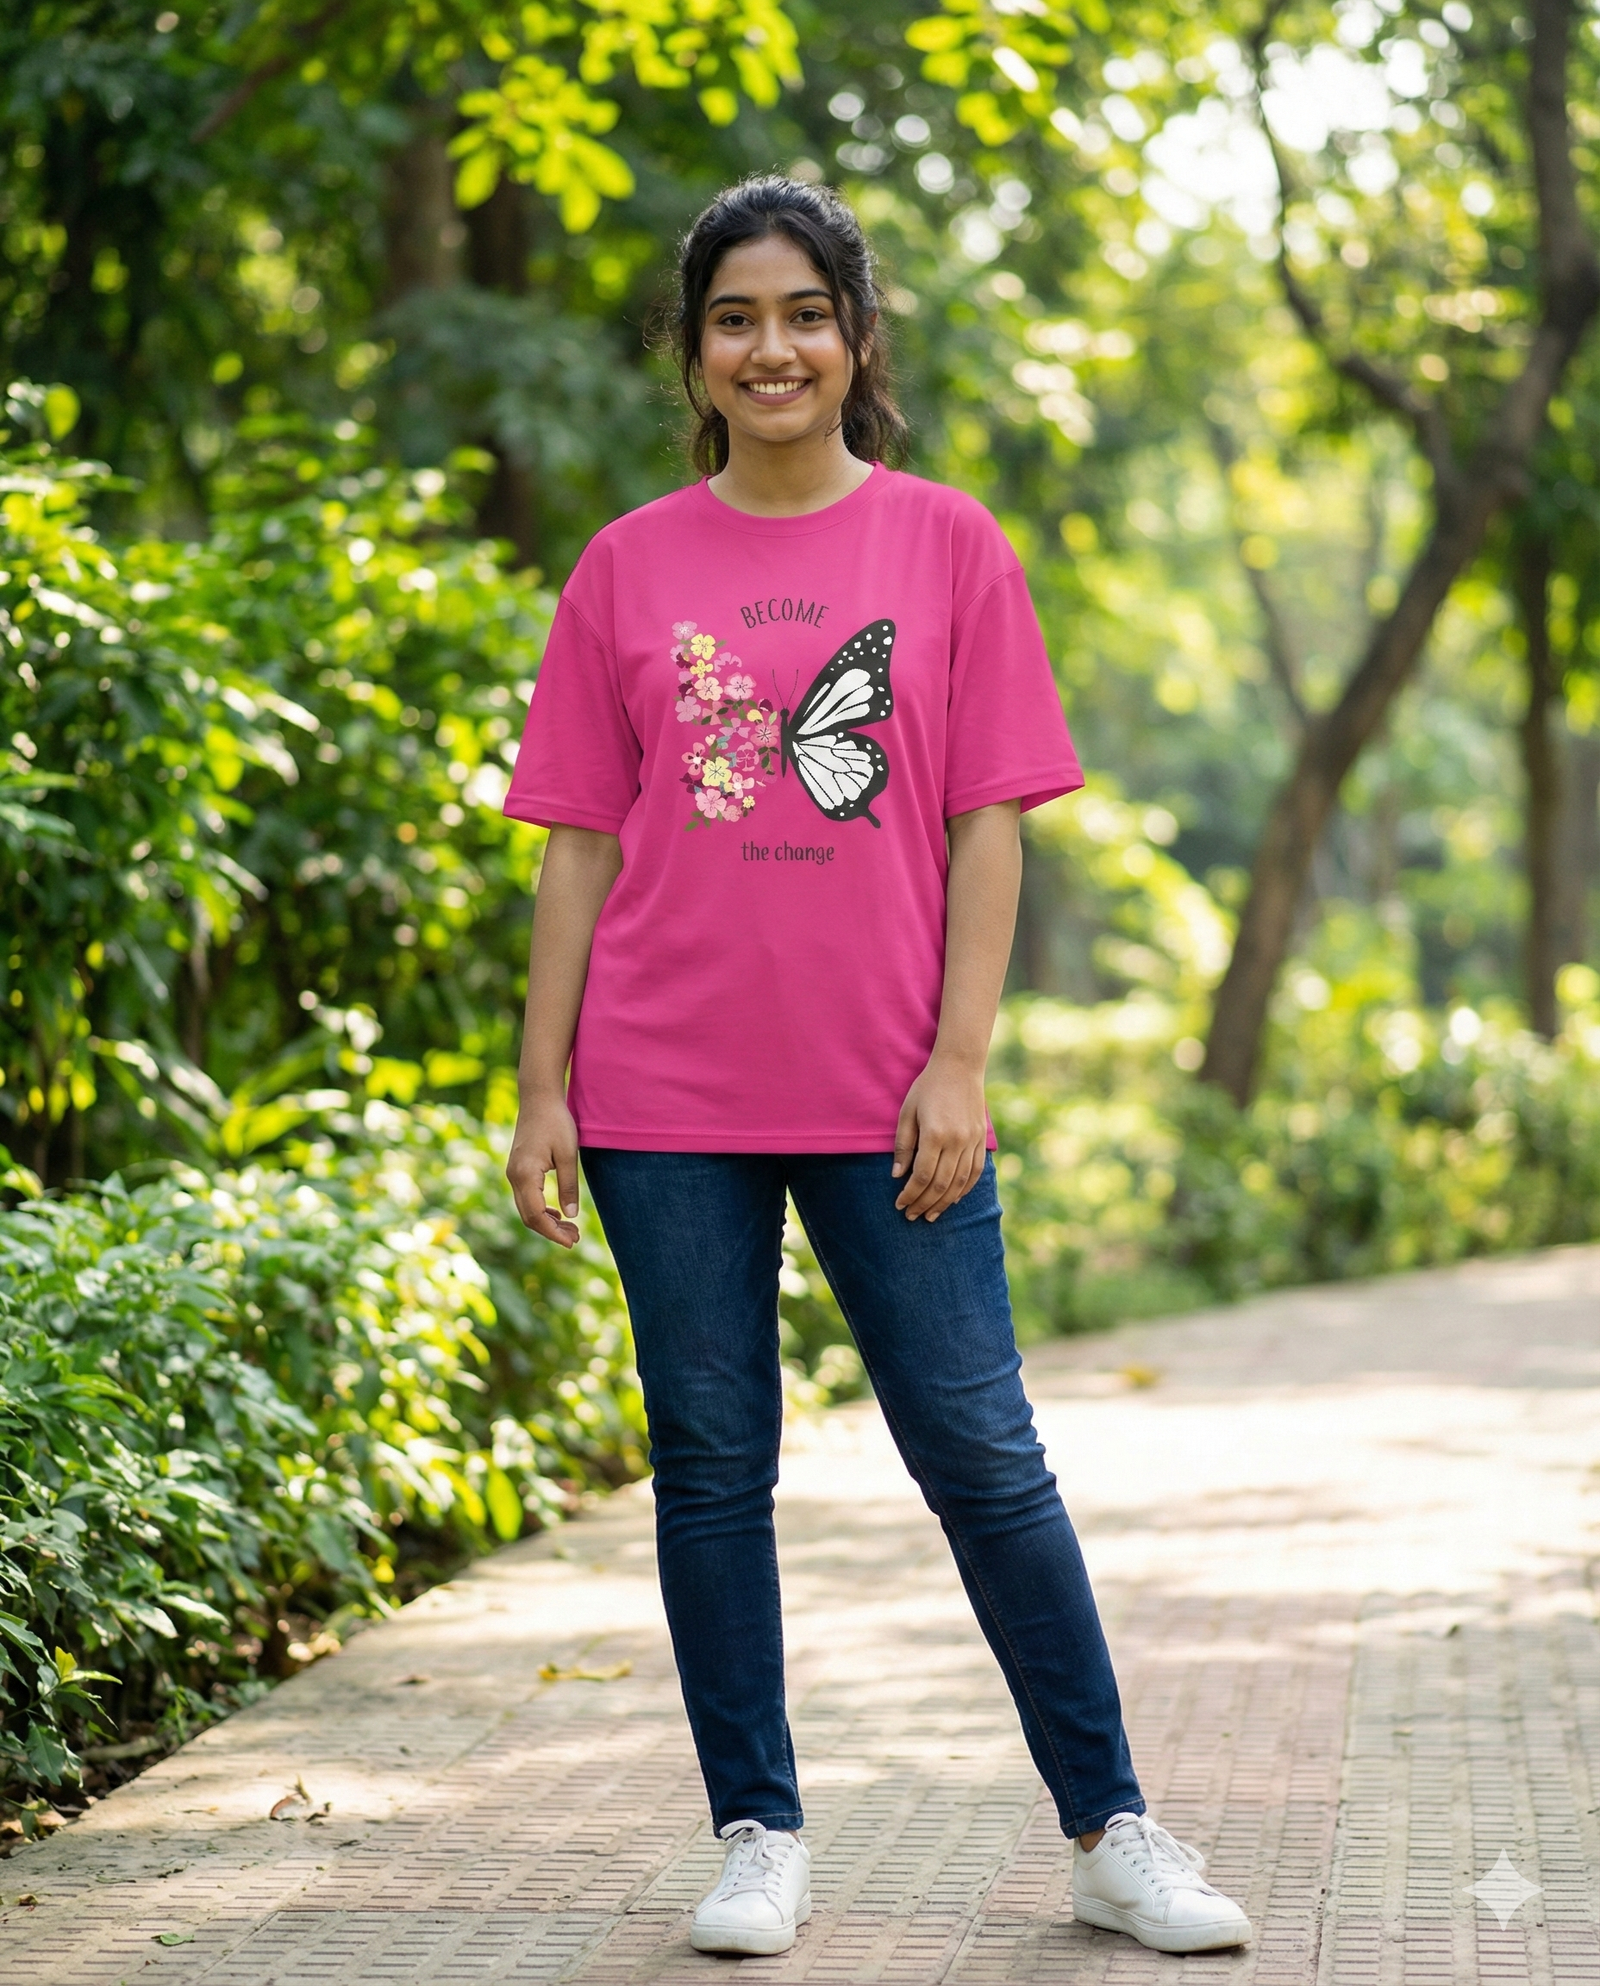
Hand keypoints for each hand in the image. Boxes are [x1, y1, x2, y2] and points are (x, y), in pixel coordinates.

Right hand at [506, 1095, 581, 1247]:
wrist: (539, 1098)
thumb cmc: (556, 1122)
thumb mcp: (568, 1154)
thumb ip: (569, 1186)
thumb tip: (571, 1216)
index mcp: (525, 1175)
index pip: (537, 1215)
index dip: (554, 1233)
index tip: (572, 1242)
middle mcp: (514, 1177)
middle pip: (529, 1217)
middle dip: (551, 1231)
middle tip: (575, 1237)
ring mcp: (513, 1173)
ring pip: (527, 1209)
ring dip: (547, 1222)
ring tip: (570, 1229)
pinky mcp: (517, 1169)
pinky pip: (526, 1198)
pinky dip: (541, 1209)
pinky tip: (557, 1212)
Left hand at [892, 1054, 987, 1221]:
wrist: (960, 1067)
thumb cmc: (927, 1087)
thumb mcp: (907, 1112)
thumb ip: (903, 1145)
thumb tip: (897, 1175)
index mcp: (935, 1134)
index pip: (922, 1176)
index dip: (910, 1194)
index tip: (899, 1204)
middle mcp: (956, 1141)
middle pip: (941, 1184)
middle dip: (924, 1204)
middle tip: (911, 1216)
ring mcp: (971, 1141)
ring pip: (960, 1183)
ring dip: (944, 1203)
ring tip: (931, 1215)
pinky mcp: (980, 1140)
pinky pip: (975, 1172)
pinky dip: (964, 1190)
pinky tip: (953, 1200)